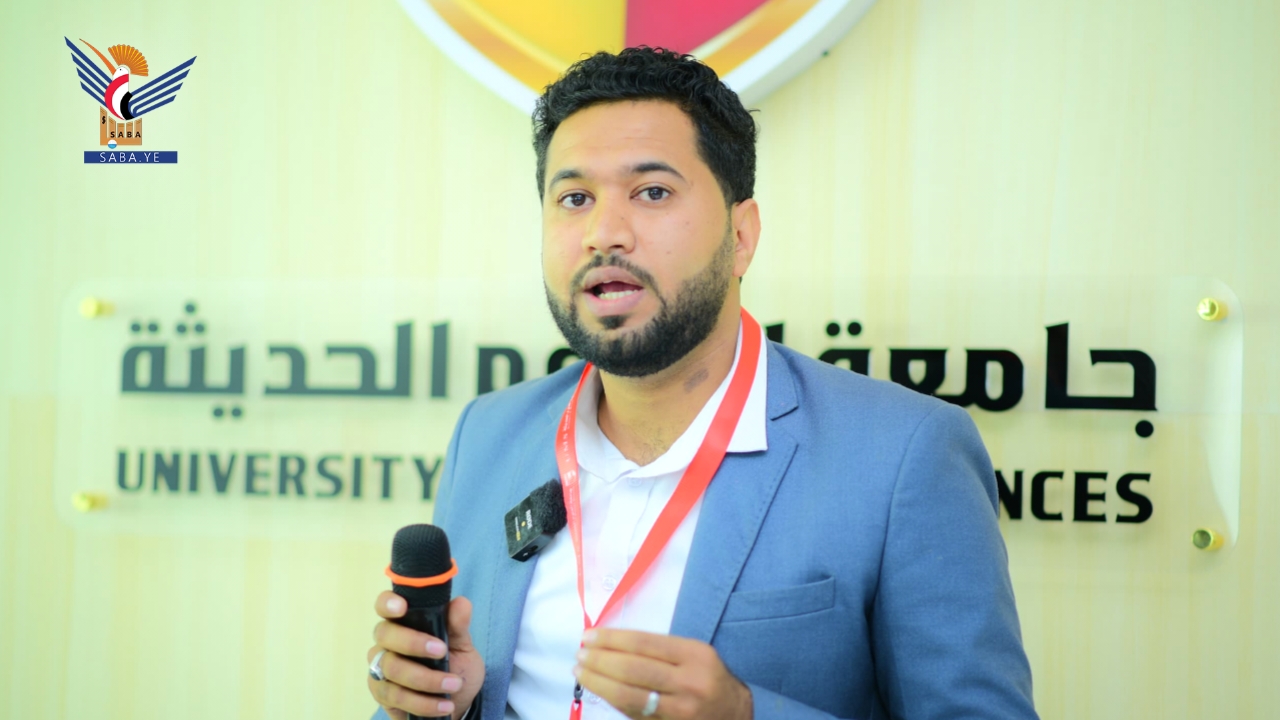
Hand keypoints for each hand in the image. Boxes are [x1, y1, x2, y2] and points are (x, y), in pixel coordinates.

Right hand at [367, 592, 484, 719]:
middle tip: (442, 651)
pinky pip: (397, 696)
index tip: (402, 607)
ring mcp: (381, 668)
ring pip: (392, 668)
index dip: (388, 602)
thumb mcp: (462, 646)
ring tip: (454, 684)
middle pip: (385, 634)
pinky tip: (444, 704)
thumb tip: (461, 603)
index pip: (385, 605)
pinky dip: (424, 702)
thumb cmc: (455, 665)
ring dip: (427, 678)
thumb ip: (459, 626)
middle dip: (413, 642)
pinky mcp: (382, 693)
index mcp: (404, 622)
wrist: (457, 702)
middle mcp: (386, 642)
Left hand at [573, 629, 751, 719]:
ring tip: (581, 671)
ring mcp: (680, 710)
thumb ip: (659, 650)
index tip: (589, 636)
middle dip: (600, 661)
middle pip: (633, 670)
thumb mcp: (694, 654)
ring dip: (598, 683)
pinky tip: (600, 690)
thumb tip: (610, 644)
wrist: (737, 713)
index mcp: (695, 655)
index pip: (644, 643)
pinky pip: (633, 714)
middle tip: (579, 654)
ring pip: (629, 696)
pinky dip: (613, 700)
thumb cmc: (708, 677)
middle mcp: (689, 683)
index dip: (612, 639)